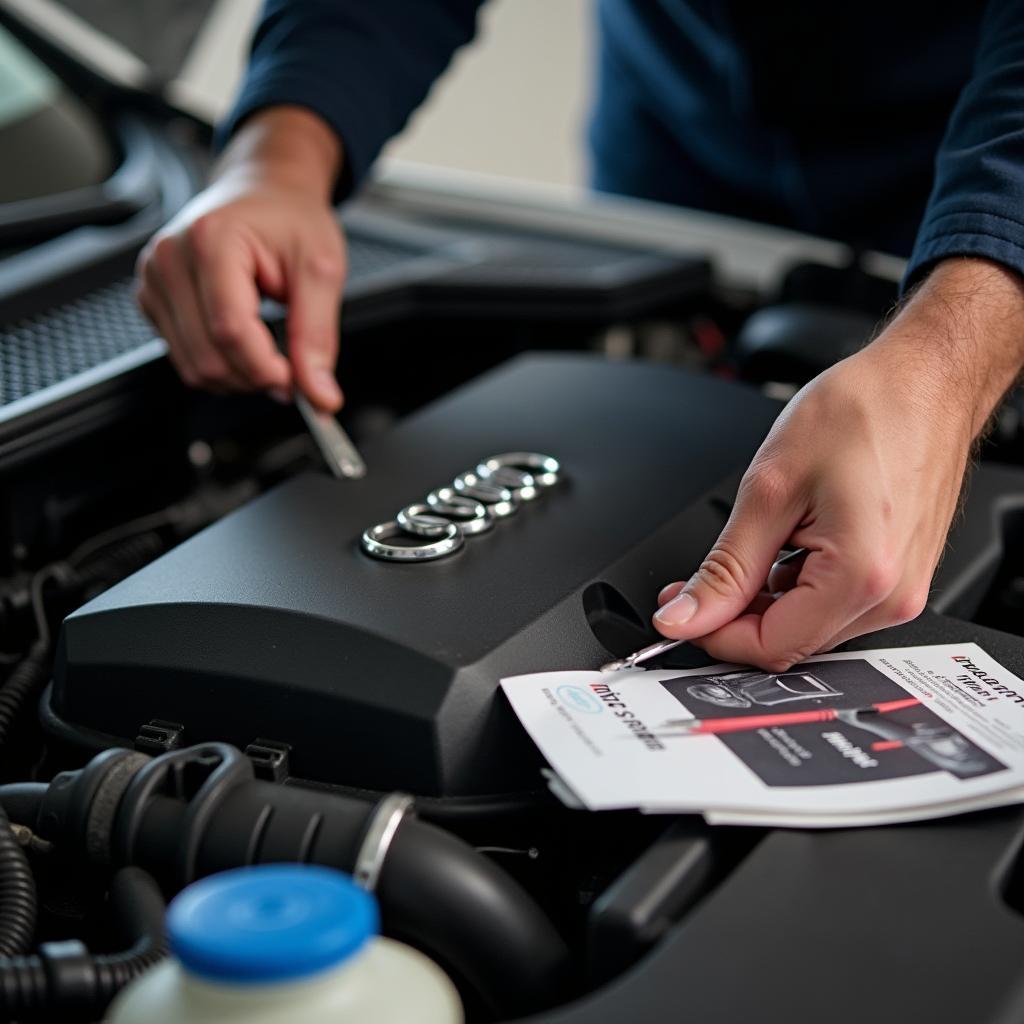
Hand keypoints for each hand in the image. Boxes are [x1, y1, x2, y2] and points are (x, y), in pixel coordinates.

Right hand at [136, 106, 344, 410]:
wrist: (265, 191)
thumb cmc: (292, 220)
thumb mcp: (321, 270)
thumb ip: (318, 336)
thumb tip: (320, 395)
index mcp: (211, 239)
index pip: (230, 330)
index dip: (266, 369)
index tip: (297, 380)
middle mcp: (170, 258)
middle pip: (208, 356)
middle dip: (255, 377)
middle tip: (291, 370)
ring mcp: (154, 279)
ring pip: (193, 367)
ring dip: (238, 378)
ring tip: (270, 355)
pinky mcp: (151, 299)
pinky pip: (183, 358)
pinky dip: (219, 366)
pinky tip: (244, 345)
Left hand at [653, 258, 1023, 670]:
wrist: (925, 380)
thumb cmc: (863, 412)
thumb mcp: (769, 488)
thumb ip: (725, 567)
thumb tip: (687, 616)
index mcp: (860, 577)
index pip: (769, 648)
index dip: (713, 635)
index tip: (680, 612)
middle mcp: (890, 596)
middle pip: (788, 642)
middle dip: (734, 616)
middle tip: (696, 581)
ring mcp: (900, 588)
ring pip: (808, 625)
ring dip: (765, 599)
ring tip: (752, 543)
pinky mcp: (900, 576)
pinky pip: (833, 603)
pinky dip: (796, 585)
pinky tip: (788, 542)